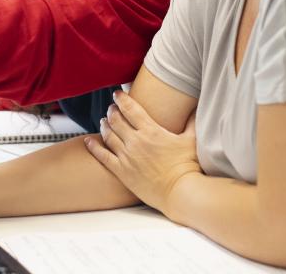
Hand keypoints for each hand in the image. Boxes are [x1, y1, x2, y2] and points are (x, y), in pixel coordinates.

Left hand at [83, 90, 201, 212]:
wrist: (180, 192)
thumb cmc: (188, 166)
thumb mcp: (191, 140)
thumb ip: (192, 122)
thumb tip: (196, 108)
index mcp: (150, 131)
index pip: (130, 108)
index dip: (122, 99)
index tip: (118, 93)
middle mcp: (135, 141)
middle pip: (116, 120)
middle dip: (112, 111)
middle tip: (111, 108)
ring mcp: (126, 157)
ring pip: (108, 135)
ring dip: (104, 125)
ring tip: (103, 121)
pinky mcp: (121, 172)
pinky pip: (102, 156)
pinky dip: (94, 147)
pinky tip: (88, 140)